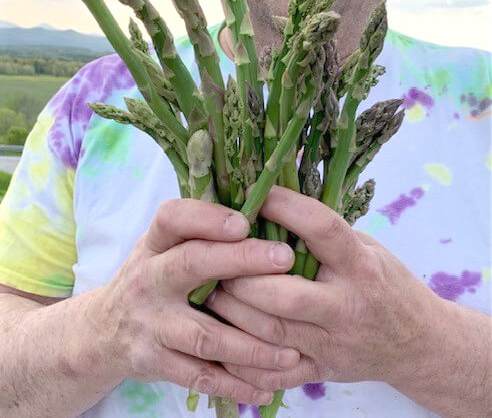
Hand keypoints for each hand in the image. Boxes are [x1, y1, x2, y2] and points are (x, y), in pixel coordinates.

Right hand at [93, 197, 299, 404]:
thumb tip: (265, 210)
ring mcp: (150, 323)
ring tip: (292, 350)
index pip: (172, 218)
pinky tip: (268, 387)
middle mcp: (148, 278)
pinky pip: (200, 376)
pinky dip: (236, 383)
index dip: (207, 218)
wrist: (103, 331)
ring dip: (251, 345)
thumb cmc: (154, 277)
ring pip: (205, 334)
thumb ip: (200, 232)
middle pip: (191, 264)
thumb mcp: (164, 247)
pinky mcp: (153, 361)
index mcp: (154, 244)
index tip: (245, 221)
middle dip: (240, 260)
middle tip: (285, 258)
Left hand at [206, 186, 440, 391]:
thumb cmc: (387, 283)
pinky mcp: (322, 371)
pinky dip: (244, 362)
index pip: (322, 229)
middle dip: (243, 275)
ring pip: (272, 333)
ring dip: (233, 311)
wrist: (419, 344)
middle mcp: (348, 307)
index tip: (255, 194)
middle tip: (218, 258)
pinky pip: (275, 374)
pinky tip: (223, 340)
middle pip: (285, 294)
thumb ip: (326, 231)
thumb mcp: (368, 247)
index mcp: (362, 266)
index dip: (285, 207)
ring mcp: (334, 345)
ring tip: (211, 290)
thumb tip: (277, 194)